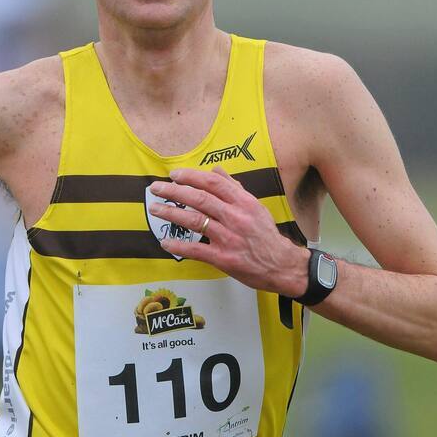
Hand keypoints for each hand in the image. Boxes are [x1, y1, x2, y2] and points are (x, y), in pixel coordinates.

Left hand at [148, 166, 308, 294]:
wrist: (282, 265)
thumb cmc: (266, 236)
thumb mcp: (255, 207)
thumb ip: (234, 188)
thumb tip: (216, 170)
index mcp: (244, 202)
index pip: (213, 183)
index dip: (191, 176)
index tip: (174, 175)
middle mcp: (236, 217)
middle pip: (200, 199)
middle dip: (174, 191)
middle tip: (156, 188)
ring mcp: (229, 238)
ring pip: (194, 221)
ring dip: (171, 213)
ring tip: (155, 209)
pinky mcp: (224, 258)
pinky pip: (196, 250)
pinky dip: (178, 246)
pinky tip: (165, 243)